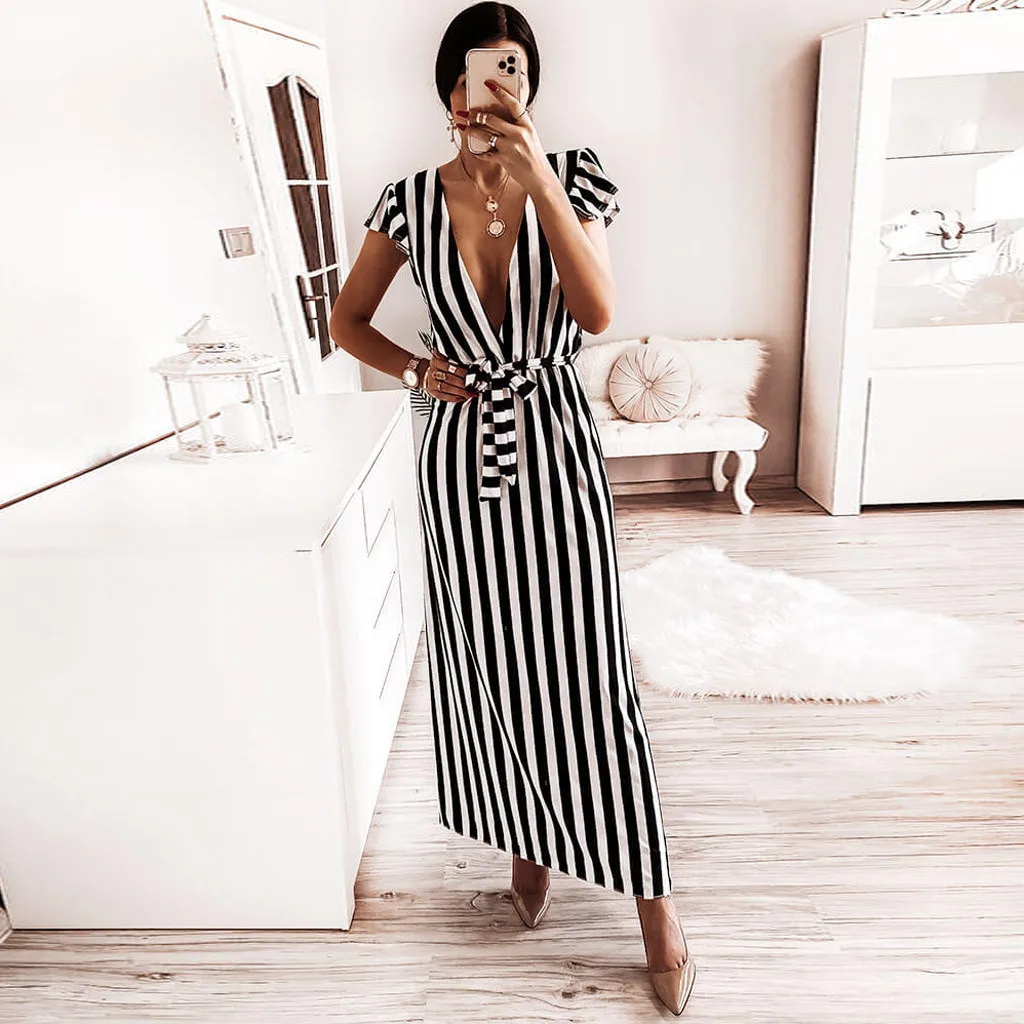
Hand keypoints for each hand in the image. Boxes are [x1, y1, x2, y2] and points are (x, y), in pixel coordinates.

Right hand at [422, 351, 474, 401]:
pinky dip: (454, 398)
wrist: (428, 375)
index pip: (448, 366)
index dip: (459, 371)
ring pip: (446, 388)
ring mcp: (432, 384)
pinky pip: (444, 396)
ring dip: (459, 391)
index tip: (468, 374)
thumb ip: (451, 359)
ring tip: (469, 393)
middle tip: (471, 385)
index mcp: (436, 362)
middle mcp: (433, 373)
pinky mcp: (433, 392)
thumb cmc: (440, 367)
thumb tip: (462, 361)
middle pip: (448, 378)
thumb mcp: (443, 359)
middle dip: (461, 382)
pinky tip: (462, 398)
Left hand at [456, 79, 552, 193]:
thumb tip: (499, 114)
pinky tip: (473, 146)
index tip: (489, 84)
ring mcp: (510, 147)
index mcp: (527, 125)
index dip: (500, 92)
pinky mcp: (503, 159)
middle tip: (466, 111)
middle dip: (475, 114)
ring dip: (471, 130)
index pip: (513, 104)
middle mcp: (519, 134)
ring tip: (463, 125)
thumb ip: (517, 124)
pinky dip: (479, 150)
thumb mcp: (530, 135)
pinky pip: (486, 152)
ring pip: (484, 134)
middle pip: (492, 119)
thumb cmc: (534, 155)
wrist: (539, 177)